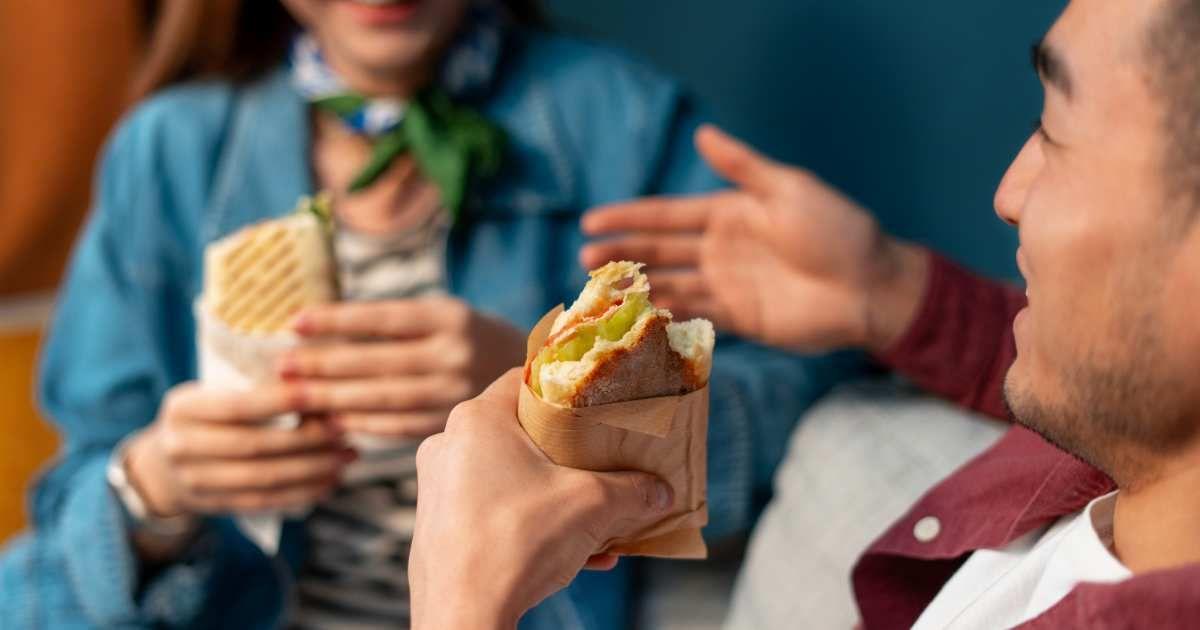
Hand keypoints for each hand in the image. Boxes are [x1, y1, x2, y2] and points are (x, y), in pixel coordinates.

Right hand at [127, 382, 353, 518]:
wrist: (163, 464)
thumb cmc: (206, 414)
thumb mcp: (212, 390)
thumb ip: (250, 385)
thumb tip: (314, 376)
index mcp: (183, 408)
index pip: (237, 406)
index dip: (280, 401)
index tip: (320, 393)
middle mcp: (181, 446)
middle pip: (255, 445)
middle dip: (307, 438)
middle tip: (344, 428)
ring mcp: (194, 481)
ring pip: (263, 478)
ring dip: (313, 468)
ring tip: (346, 455)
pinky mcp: (213, 505)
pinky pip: (264, 501)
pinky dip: (301, 493)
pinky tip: (330, 481)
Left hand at [280, 296, 526, 438]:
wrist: (537, 373)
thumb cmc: (471, 339)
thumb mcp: (444, 315)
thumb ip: (396, 324)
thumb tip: (323, 330)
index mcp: (449, 316)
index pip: (381, 318)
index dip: (336, 320)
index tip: (294, 322)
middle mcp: (454, 353)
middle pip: (376, 361)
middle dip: (323, 365)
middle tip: (282, 367)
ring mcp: (455, 391)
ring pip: (383, 397)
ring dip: (334, 398)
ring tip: (297, 397)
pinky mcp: (453, 420)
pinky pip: (399, 425)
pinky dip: (364, 424)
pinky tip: (334, 421)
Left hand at [409, 370, 673, 628]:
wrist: (465, 617)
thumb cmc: (518, 544)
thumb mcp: (592, 505)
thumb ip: (632, 490)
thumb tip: (661, 491)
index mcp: (476, 419)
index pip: (524, 379)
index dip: (565, 386)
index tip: (595, 401)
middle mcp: (448, 446)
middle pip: (520, 433)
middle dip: (568, 454)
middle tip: (603, 463)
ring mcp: (438, 489)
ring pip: (509, 478)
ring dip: (557, 497)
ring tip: (600, 521)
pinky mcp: (439, 528)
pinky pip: (494, 512)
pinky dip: (533, 525)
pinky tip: (579, 555)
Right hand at [581, 125, 928, 353]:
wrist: (871, 285)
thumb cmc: (836, 230)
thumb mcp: (788, 190)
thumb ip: (743, 168)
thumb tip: (703, 133)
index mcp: (730, 213)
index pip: (667, 215)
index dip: (629, 217)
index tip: (591, 220)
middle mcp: (722, 249)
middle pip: (660, 251)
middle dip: (622, 254)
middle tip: (584, 260)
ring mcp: (729, 284)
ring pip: (671, 284)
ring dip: (637, 287)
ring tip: (600, 291)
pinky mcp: (740, 318)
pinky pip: (695, 315)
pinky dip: (666, 316)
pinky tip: (639, 316)